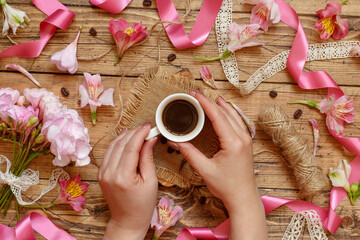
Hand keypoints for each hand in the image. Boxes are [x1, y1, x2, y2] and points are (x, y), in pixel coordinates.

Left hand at [98, 123, 157, 239]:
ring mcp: (102, 173)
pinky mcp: (100, 173)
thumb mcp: (151, 181)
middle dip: (134, 132)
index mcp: (123, 177)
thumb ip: (148, 158)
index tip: (149, 126)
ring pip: (112, 146)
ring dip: (125, 136)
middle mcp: (109, 173)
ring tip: (138, 132)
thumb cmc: (142, 205)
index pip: (131, 147)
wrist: (127, 221)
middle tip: (146, 128)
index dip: (140, 133)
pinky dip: (118, 144)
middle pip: (121, 144)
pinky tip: (126, 139)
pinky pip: (108, 153)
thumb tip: (150, 139)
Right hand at [168, 90, 266, 238]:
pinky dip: (228, 113)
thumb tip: (176, 142)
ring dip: (220, 106)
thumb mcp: (205, 170)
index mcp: (233, 142)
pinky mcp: (246, 143)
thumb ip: (189, 153)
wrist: (244, 198)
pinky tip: (223, 111)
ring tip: (208, 98)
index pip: (217, 116)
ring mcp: (246, 140)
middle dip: (210, 101)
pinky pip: (238, 122)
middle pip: (226, 112)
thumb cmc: (226, 187)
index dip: (204, 103)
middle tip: (196, 95)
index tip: (194, 94)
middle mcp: (242, 138)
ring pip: (234, 115)